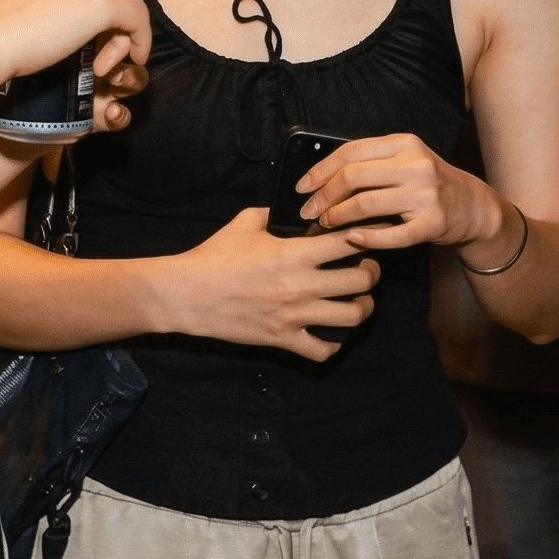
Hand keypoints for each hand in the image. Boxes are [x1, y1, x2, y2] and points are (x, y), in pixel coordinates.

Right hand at [0, 0, 150, 128]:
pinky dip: (139, 43)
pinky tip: (131, 60)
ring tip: (101, 65)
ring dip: (123, 40)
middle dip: (117, 23)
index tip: (99, 35)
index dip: (108, 8)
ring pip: (132, 8)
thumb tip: (90, 14)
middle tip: (100, 54)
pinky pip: (140, 22)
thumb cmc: (7, 27)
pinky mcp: (106, 3)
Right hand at [167, 207, 381, 360]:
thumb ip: (273, 213)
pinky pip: (322, 350)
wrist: (187, 294)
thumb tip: (289, 208)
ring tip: (357, 300)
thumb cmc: (214, 257)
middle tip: (366, 269)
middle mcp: (301, 285)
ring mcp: (294, 315)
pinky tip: (331, 332)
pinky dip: (333, 344)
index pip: (349, 241)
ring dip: (361, 307)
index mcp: (295, 253)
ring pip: (353, 316)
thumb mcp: (245, 223)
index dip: (364, 235)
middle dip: (371, 273)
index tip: (364, 235)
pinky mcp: (283, 339)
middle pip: (362, 280)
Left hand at [298, 134, 502, 252]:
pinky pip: (390, 235)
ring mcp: (425, 194)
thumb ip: (372, 162)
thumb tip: (322, 175)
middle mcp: (415, 164)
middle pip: (353, 176)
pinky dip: (366, 238)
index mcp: (404, 144)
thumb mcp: (406, 160)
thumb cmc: (428, 183)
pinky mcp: (432, 223)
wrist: (472, 206)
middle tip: (308, 211)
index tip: (302, 186)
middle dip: (324, 196)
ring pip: (366, 204)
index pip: (350, 151)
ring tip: (325, 224)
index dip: (320, 170)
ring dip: (338, 217)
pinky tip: (353, 239)